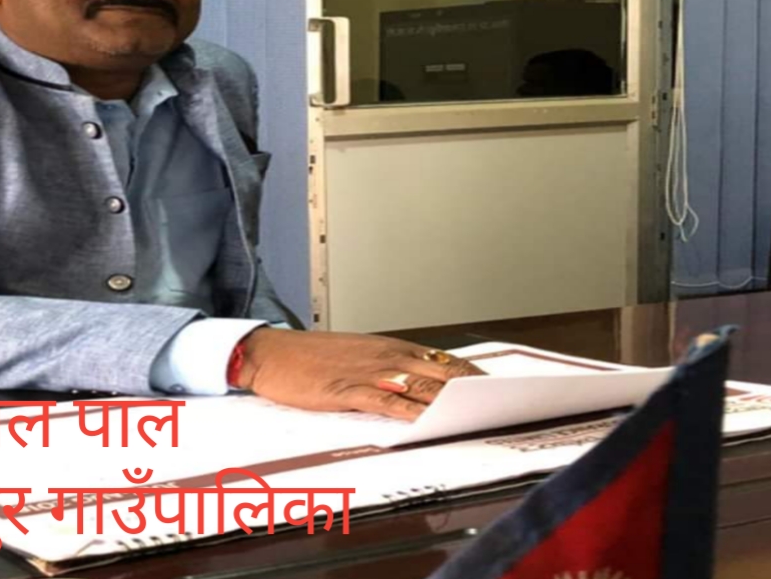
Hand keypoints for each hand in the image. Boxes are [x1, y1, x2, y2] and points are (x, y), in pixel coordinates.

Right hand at [234, 327, 485, 419]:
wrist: (271, 353)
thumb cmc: (310, 357)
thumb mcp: (357, 355)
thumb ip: (389, 367)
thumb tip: (421, 385)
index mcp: (390, 347)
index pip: (444, 361)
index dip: (473, 376)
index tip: (496, 390)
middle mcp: (385, 357)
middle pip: (441, 374)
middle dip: (472, 391)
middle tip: (499, 405)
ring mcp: (368, 373)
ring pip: (420, 387)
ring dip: (449, 403)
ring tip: (476, 416)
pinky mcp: (347, 391)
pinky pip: (386, 403)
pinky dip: (409, 413)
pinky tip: (426, 424)